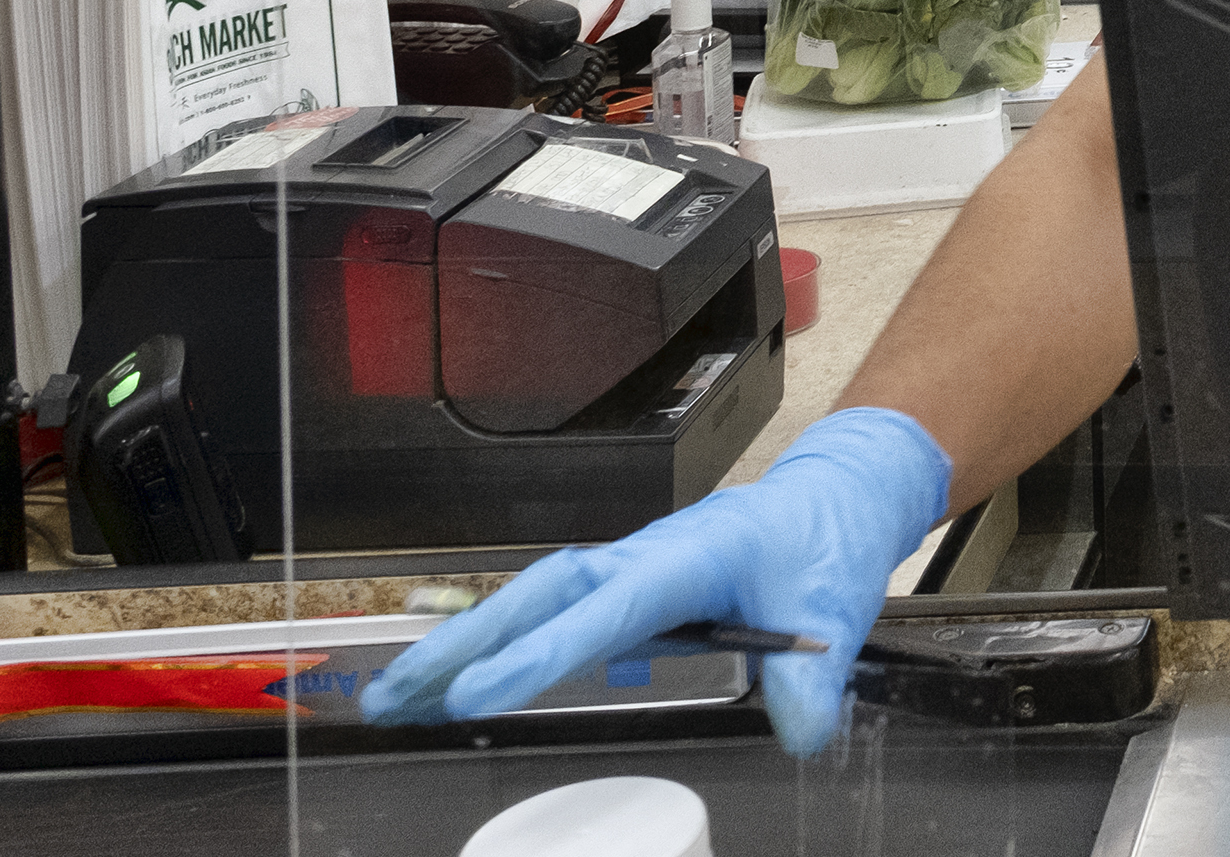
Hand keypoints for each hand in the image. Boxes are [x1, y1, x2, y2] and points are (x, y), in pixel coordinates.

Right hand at [357, 407, 947, 753]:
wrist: (838, 496)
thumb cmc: (824, 541)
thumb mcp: (833, 610)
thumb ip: (813, 676)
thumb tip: (798, 732)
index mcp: (692, 556)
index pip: (606, 609)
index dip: (540, 654)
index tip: (478, 696)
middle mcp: (646, 557)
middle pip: (540, 596)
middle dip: (462, 645)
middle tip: (392, 695)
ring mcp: (630, 570)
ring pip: (536, 602)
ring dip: (465, 645)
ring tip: (395, 699)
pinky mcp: (627, 587)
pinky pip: (552, 612)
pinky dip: (501, 643)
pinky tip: (459, 684)